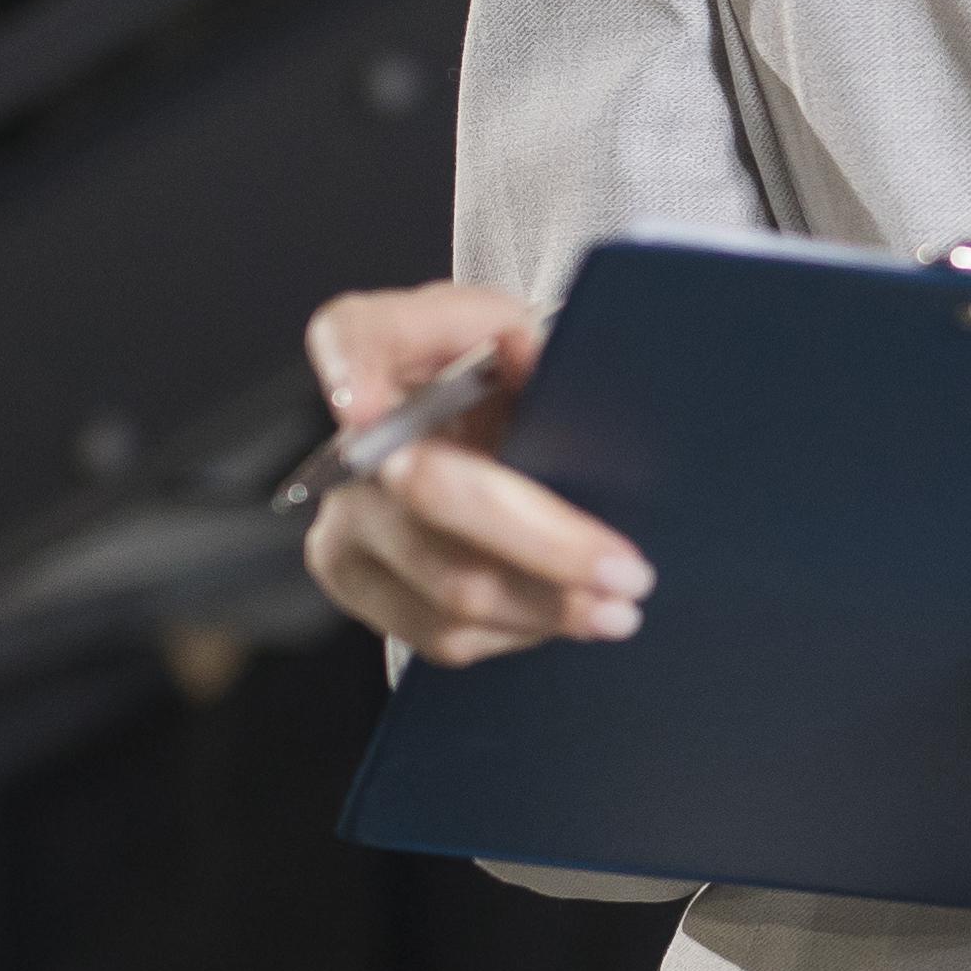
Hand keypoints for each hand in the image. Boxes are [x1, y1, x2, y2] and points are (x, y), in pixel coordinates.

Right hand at [294, 280, 652, 663]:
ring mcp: (342, 515)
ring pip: (445, 586)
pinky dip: (516, 630)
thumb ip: (527, 344)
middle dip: (548, 548)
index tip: (365, 403)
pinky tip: (561, 617)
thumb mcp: (525, 345)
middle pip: (433, 495)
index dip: (351, 369)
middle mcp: (350, 436)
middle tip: (629, 574)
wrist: (474, 441)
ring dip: (546, 608)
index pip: (349, 338)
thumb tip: (524, 351)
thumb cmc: (507, 384)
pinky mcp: (352, 579)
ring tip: (618, 609)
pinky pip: (439, 632)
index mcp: (383, 346)